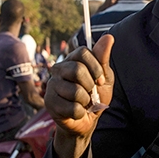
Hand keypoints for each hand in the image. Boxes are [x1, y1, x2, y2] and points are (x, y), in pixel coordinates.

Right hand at [44, 34, 113, 157]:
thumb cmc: (95, 96)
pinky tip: (76, 112)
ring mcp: (52, 85)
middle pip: (77, 69)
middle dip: (90, 85)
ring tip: (83, 103)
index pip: (83, 52)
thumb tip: (109, 37)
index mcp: (72, 59)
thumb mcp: (104, 78)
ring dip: (86, 101)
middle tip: (91, 93)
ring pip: (75, 91)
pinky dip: (80, 113)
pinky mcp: (49, 102)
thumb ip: (103, 59)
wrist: (87, 120)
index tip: (100, 80)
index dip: (95, 67)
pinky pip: (72, 107)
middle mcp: (59, 69)